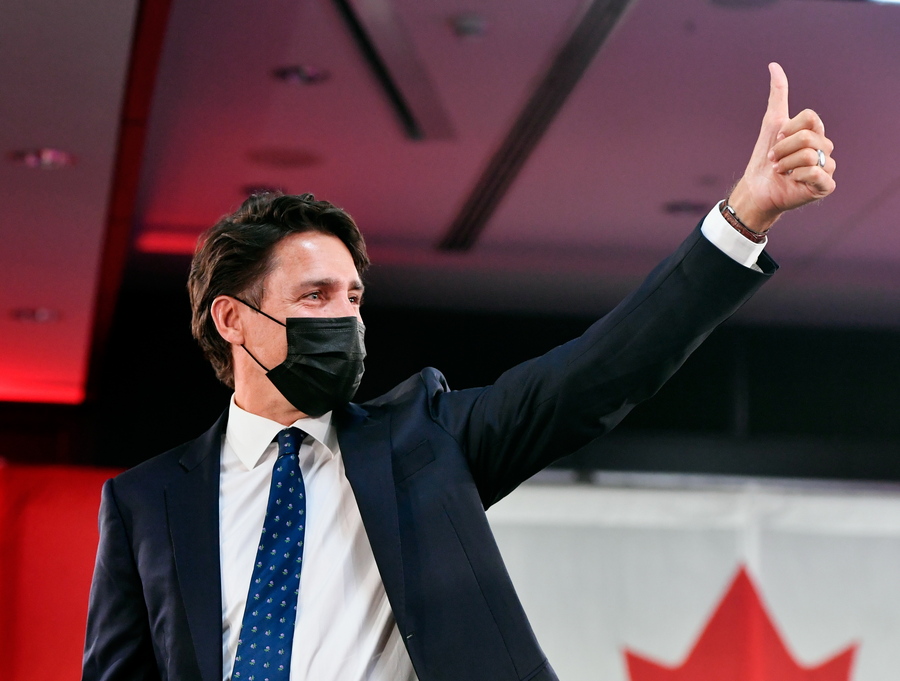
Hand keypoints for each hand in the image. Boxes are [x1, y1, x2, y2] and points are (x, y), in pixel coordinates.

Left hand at [728, 62, 835, 232]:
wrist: (756, 188)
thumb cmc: (764, 158)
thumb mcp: (771, 122)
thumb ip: (777, 95)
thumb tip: (773, 65)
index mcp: (815, 133)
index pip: (811, 117)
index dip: (788, 129)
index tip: (776, 140)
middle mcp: (825, 148)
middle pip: (808, 136)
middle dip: (783, 148)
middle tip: (774, 160)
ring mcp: (827, 167)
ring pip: (810, 155)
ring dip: (786, 163)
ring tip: (781, 171)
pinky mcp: (826, 185)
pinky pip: (817, 173)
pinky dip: (798, 176)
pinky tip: (792, 181)